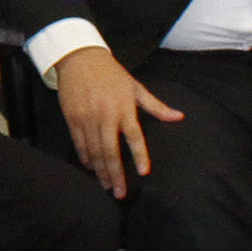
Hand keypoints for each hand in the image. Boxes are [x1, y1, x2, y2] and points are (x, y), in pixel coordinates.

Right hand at [54, 46, 181, 198]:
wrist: (79, 57)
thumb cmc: (111, 73)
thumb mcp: (136, 87)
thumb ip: (156, 106)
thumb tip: (179, 117)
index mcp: (123, 108)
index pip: (134, 137)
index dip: (139, 155)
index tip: (144, 173)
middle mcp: (105, 115)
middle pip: (110, 151)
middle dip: (115, 174)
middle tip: (119, 193)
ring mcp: (86, 118)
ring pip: (94, 151)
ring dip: (100, 171)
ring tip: (106, 186)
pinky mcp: (72, 118)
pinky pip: (79, 143)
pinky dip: (85, 158)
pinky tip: (91, 168)